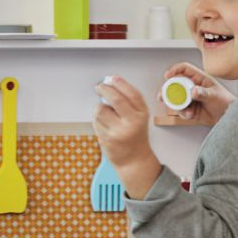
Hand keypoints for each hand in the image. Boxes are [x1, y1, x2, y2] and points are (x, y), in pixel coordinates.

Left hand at [93, 76, 160, 196]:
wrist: (134, 159)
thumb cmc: (135, 135)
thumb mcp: (139, 116)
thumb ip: (128, 101)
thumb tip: (110, 82)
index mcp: (142, 114)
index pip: (132, 93)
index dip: (120, 82)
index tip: (111, 78)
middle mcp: (132, 122)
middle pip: (115, 98)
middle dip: (104, 88)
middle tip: (99, 87)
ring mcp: (119, 131)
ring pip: (100, 109)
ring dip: (99, 107)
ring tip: (105, 113)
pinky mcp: (107, 139)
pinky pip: (95, 121)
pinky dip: (97, 119)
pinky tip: (104, 124)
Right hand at [161, 62, 235, 124]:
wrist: (227, 116)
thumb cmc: (224, 101)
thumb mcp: (214, 95)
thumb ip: (203, 93)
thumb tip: (193, 91)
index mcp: (198, 78)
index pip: (184, 69)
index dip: (174, 70)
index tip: (167, 76)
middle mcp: (191, 87)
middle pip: (174, 85)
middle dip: (166, 91)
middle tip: (161, 97)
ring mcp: (189, 98)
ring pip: (176, 100)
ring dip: (177, 107)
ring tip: (187, 112)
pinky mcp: (189, 109)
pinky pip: (181, 111)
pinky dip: (183, 114)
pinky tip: (191, 115)